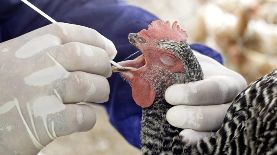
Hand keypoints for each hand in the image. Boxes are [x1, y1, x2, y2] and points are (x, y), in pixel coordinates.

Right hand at [0, 23, 116, 154]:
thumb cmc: (3, 90)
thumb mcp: (15, 60)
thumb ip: (48, 54)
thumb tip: (103, 50)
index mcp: (26, 48)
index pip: (69, 34)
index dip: (96, 41)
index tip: (109, 50)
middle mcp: (34, 66)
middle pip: (83, 55)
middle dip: (102, 65)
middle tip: (103, 75)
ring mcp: (40, 93)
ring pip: (87, 84)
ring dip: (100, 91)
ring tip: (97, 96)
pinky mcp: (44, 123)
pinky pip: (82, 116)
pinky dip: (89, 117)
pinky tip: (80, 118)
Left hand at [165, 51, 246, 142]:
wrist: (190, 86)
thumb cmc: (187, 72)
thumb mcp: (182, 62)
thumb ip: (171, 60)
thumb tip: (152, 59)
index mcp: (229, 83)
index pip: (216, 89)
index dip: (194, 93)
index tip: (170, 95)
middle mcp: (234, 105)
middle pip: (221, 115)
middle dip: (196, 117)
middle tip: (171, 116)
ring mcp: (227, 124)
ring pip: (218, 134)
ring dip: (198, 135)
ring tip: (181, 136)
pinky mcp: (217, 137)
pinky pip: (211, 143)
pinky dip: (199, 145)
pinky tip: (184, 143)